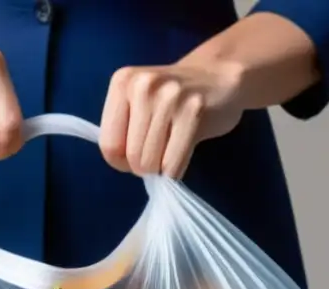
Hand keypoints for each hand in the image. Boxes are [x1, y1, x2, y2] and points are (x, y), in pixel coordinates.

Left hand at [99, 61, 246, 178]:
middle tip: (160, 150)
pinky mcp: (194, 112)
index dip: (121, 162)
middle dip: (144, 166)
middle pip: (131, 157)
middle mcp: (143, 86)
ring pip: (150, 163)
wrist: (219, 76)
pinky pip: (173, 165)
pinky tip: (184, 151)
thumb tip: (121, 165)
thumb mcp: (137, 102)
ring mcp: (170, 97)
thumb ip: (122, 129)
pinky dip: (175, 171)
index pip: (108, 145)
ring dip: (160, 169)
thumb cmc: (173, 98)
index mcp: (122, 83)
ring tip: (172, 147)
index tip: (136, 156)